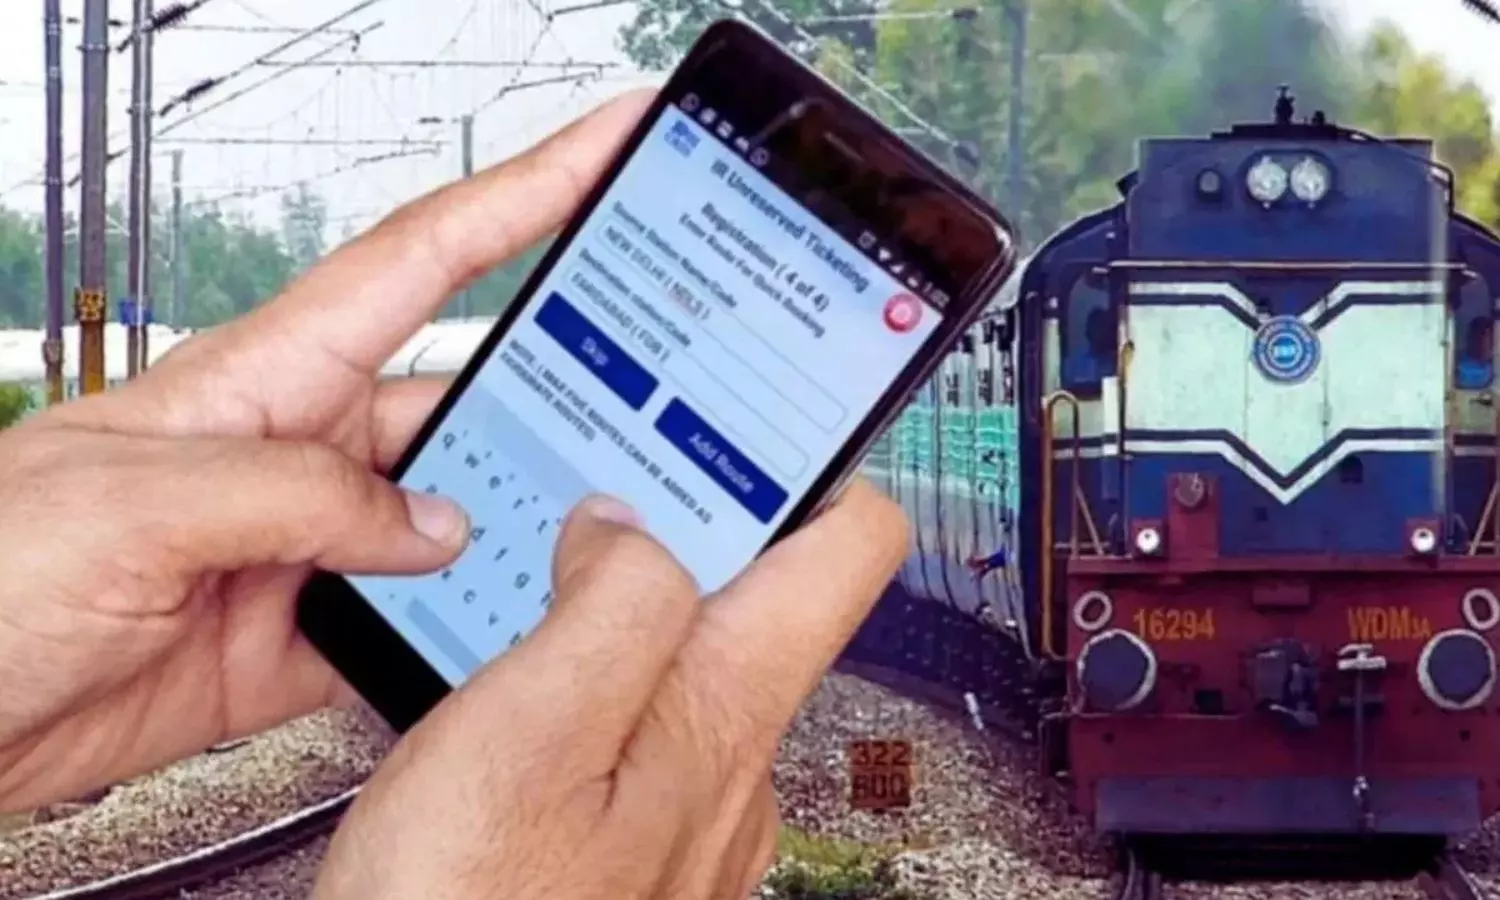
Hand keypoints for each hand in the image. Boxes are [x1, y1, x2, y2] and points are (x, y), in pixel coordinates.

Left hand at [0, 89, 654, 811]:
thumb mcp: (134, 500)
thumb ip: (299, 497)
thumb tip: (432, 522)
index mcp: (264, 376)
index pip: (422, 259)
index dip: (525, 191)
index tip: (607, 143)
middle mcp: (302, 451)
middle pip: (466, 401)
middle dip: (558, 398)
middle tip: (651, 411)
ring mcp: (310, 545)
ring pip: (458, 522)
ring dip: (516, 540)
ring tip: (580, 552)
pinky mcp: (305, 634)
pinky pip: (417, 623)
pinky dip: (468, 635)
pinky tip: (502, 639)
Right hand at [312, 487, 906, 899]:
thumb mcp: (524, 733)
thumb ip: (604, 609)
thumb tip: (630, 526)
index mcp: (723, 711)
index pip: (847, 546)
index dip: (821, 462)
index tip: (773, 412)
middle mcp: (734, 766)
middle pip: (764, 596)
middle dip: (691, 528)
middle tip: (603, 483)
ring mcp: (695, 815)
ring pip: (694, 664)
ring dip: (631, 606)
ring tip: (546, 571)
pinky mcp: (642, 849)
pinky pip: (646, 733)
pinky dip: (598, 685)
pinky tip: (525, 684)